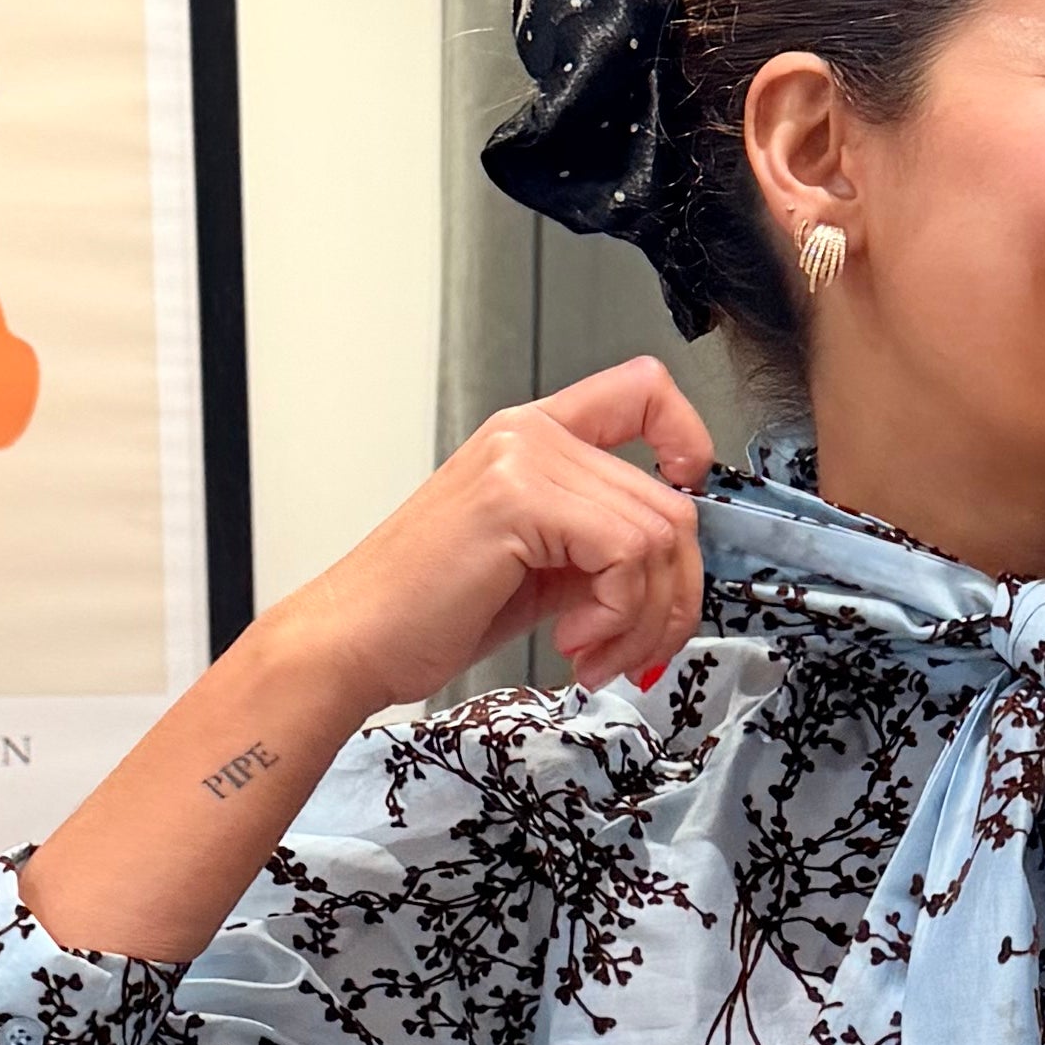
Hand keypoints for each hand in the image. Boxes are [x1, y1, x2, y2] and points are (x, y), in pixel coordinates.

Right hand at [293, 360, 715, 707]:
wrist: (354, 640)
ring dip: (642, 618)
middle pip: (670, 502)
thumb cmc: (430, 611)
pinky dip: (618, 616)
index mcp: (532, 437)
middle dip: (671, 596)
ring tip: (595, 653)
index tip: (688, 499)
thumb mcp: (541, 568)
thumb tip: (676, 569)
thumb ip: (604, 548)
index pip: (644, 390)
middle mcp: (529, 434)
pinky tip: (573, 643)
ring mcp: (522, 460)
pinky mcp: (517, 499)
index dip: (689, 438)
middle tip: (631, 649)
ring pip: (658, 534)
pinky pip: (625, 555)